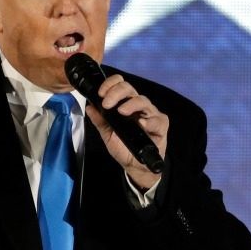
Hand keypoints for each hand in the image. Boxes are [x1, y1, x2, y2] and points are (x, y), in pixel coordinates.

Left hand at [85, 74, 168, 189]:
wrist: (135, 165)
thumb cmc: (123, 146)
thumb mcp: (107, 134)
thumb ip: (99, 120)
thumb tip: (89, 107)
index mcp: (125, 103)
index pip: (119, 85)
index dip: (110, 84)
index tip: (100, 93)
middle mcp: (138, 106)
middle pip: (130, 88)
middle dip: (116, 92)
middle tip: (107, 103)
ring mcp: (150, 114)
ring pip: (143, 101)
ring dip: (131, 104)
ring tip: (122, 111)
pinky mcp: (160, 126)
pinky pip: (157, 120)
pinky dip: (149, 121)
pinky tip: (142, 123)